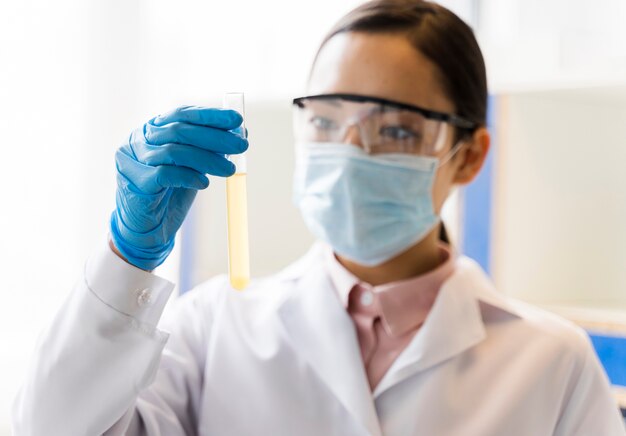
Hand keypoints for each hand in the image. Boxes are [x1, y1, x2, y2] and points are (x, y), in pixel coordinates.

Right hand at [110, 106, 247, 270]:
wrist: (147, 228)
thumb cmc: (170, 194)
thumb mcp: (192, 166)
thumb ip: (210, 148)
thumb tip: (242, 133)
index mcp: (152, 129)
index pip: (182, 114)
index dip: (211, 116)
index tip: (237, 120)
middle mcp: (138, 139)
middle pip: (180, 130)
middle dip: (215, 137)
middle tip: (242, 145)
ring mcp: (133, 160)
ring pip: (174, 152)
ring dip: (208, 159)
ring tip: (230, 170)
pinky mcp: (136, 182)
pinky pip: (166, 174)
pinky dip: (189, 176)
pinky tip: (204, 183)